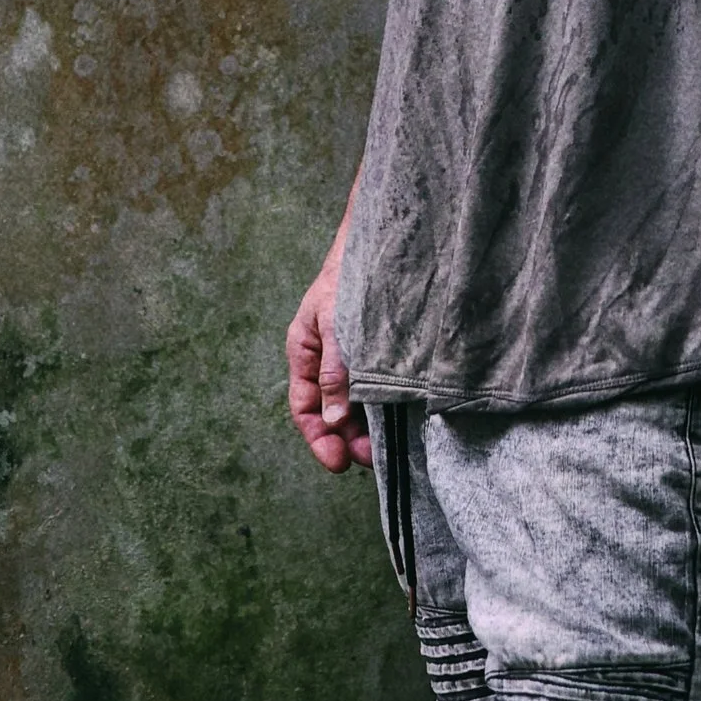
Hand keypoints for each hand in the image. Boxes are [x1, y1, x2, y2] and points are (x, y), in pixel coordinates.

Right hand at [287, 232, 371, 474]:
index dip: (318, 438)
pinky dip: (381, 406)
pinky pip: (373, 386)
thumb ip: (334, 370)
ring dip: (365, 427)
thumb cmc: (348, 275)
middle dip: (345, 439)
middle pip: (330, 411)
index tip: (337, 462)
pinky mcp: (375, 351)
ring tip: (383, 448)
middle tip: (368, 460)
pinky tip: (396, 418)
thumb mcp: (335, 324)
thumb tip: (334, 419)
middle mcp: (325, 359)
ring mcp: (350, 356)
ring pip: (353, 403)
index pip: (304, 406)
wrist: (380, 238)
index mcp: (304, 351)